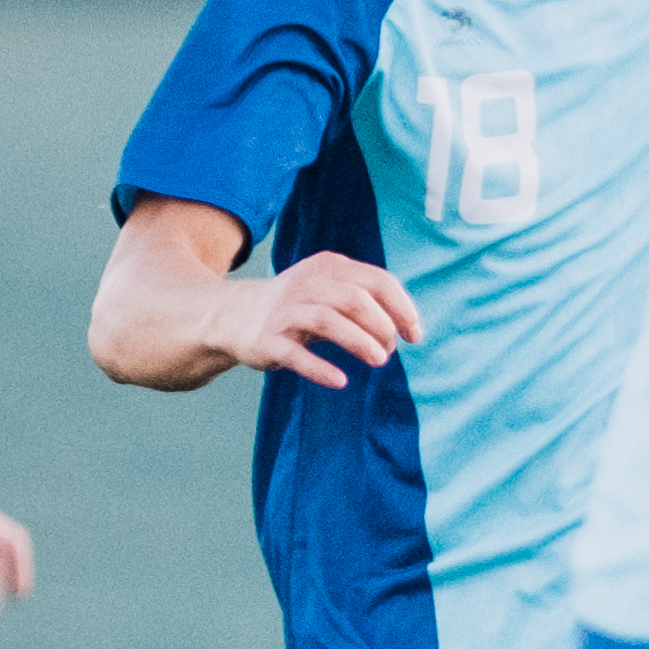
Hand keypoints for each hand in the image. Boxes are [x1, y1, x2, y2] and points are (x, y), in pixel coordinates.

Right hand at [211, 254, 424, 390]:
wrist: (234, 315)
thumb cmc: (298, 307)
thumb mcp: (331, 291)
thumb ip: (367, 301)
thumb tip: (409, 329)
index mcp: (329, 268)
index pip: (378, 281)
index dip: (403, 309)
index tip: (414, 335)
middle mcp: (306, 284)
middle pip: (357, 300)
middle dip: (383, 327)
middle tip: (389, 350)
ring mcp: (285, 311)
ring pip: (329, 321)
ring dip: (361, 342)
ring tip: (378, 360)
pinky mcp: (267, 339)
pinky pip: (295, 354)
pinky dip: (320, 369)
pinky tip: (341, 380)